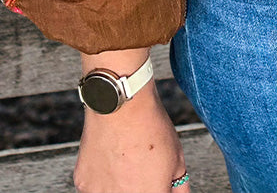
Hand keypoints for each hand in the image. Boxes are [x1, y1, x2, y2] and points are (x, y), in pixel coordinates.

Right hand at [73, 80, 189, 192]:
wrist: (120, 105)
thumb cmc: (149, 127)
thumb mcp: (177, 158)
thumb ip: (179, 186)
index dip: (159, 188)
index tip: (158, 182)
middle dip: (141, 187)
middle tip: (143, 169)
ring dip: (120, 186)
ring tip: (127, 164)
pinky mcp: (84, 184)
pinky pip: (96, 187)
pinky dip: (104, 178)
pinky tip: (113, 159)